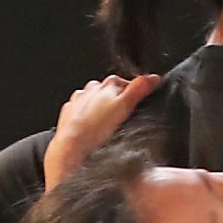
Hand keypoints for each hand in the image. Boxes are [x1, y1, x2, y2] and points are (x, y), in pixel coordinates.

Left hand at [43, 74, 161, 188]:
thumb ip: (139, 89)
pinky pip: (80, 111)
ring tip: (107, 124)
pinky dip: (87, 117)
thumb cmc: (96, 128)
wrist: (72, 145)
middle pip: (108, 90)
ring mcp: (79, 101)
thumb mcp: (125, 106)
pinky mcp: (70, 113)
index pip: (125, 82)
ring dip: (101, 108)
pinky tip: (92, 128)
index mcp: (107, 85)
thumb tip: (153, 78)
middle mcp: (91, 89)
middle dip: (116, 100)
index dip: (133, 92)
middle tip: (123, 116)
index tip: (138, 100)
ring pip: (94, 100)